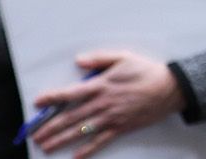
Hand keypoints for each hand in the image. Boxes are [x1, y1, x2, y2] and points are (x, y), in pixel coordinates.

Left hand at [31, 50, 185, 157]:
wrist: (169, 88)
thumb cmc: (146, 71)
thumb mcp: (122, 57)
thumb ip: (99, 59)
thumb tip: (78, 61)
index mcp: (101, 85)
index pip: (71, 93)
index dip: (53, 98)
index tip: (38, 103)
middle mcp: (103, 103)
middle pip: (71, 117)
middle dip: (51, 127)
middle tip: (35, 135)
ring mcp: (112, 117)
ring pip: (82, 131)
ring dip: (62, 140)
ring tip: (47, 147)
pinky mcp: (121, 127)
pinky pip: (101, 140)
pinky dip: (88, 150)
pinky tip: (76, 156)